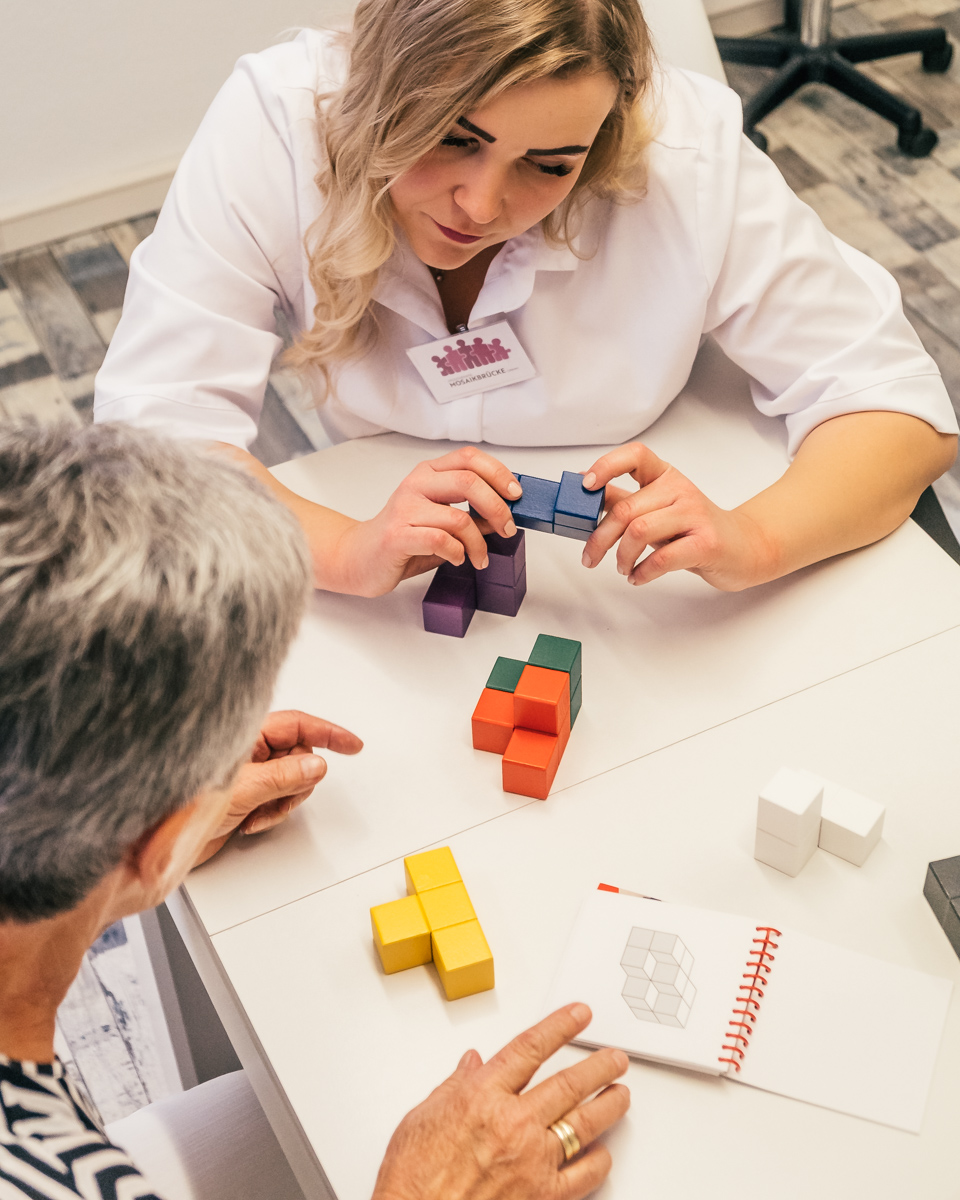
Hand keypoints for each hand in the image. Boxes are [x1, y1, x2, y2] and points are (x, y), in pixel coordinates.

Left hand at [196, 711, 362, 863]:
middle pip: (300, 757)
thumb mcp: (242, 788)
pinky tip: (248, 822)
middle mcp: (250, 752)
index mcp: (246, 735)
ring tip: (258, 813)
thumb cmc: (182, 806)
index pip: (298, 725)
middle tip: (279, 797)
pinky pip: (278, 801)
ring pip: (292, 782)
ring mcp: (249, 775)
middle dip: (296, 783)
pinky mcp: (247, 797)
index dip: (329, 733)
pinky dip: (271, 814)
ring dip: (282, 803)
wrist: (160, 844)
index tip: (352, 744)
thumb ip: (284, 775)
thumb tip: (316, 764)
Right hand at [331, 447, 521, 596]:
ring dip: (478, 543)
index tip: (516, 495)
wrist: (359, 557)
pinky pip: (440, 540)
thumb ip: (469, 515)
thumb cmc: (402, 538)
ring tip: (479, 558)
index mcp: (427, 474)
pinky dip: (458, 553)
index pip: (469, 458)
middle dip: (497, 508)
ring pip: (459, 519)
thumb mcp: (439, 520)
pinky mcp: (397, 536)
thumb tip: (505, 515)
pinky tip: (458, 559)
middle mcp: (415, 485)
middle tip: (507, 529)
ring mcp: (405, 509)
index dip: (499, 473)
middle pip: (469, 482)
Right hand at [372, 1003, 629, 1199]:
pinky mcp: (542, 1195)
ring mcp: (531, 1160)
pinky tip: (604, 1153)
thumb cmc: (413, 1177)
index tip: (579, 1016)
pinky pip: (582, 1175)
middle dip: (599, 1066)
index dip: (560, 1026)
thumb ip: (453, 1086)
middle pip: (568, 1083)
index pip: (531, 1048)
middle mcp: (512, 1122)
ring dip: (608, 1105)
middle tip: (615, 1058)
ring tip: (621, 1094)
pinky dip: (598, 1161)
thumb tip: (471, 1064)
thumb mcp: (422, 1117)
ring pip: (583, 1123)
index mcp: (482, 1096)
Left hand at [579, 443, 774, 590]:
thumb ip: (624, 500)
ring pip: (639, 531)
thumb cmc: (695, 528)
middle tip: (590, 556)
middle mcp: (679, 489)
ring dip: (621, 556)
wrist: (744, 547)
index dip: (606, 466)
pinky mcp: (705, 542)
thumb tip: (586, 490)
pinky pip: (662, 558)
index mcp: (665, 476)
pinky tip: (638, 576)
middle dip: (599, 537)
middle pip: (626, 508)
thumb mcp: (657, 509)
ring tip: (622, 567)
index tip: (586, 486)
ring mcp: (694, 514)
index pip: (635, 455)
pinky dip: (642, 572)